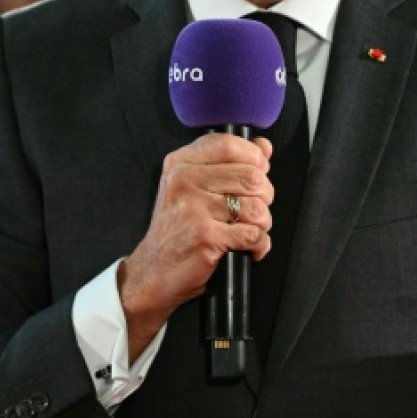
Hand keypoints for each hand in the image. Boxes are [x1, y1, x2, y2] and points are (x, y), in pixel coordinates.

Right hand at [118, 132, 274, 361]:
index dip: (254, 159)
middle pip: (252, 176)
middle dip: (265, 196)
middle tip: (254, 211)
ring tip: (249, 231)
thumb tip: (265, 147)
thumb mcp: (193, 188)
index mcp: (180, 164)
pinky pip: (254, 234)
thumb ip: (229, 163)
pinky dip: (259, 245)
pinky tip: (248, 249)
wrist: (152, 273)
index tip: (257, 174)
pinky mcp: (206, 237)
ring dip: (263, 223)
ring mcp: (194, 209)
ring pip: (257, 207)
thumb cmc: (177, 230)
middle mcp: (184, 182)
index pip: (229, 144)